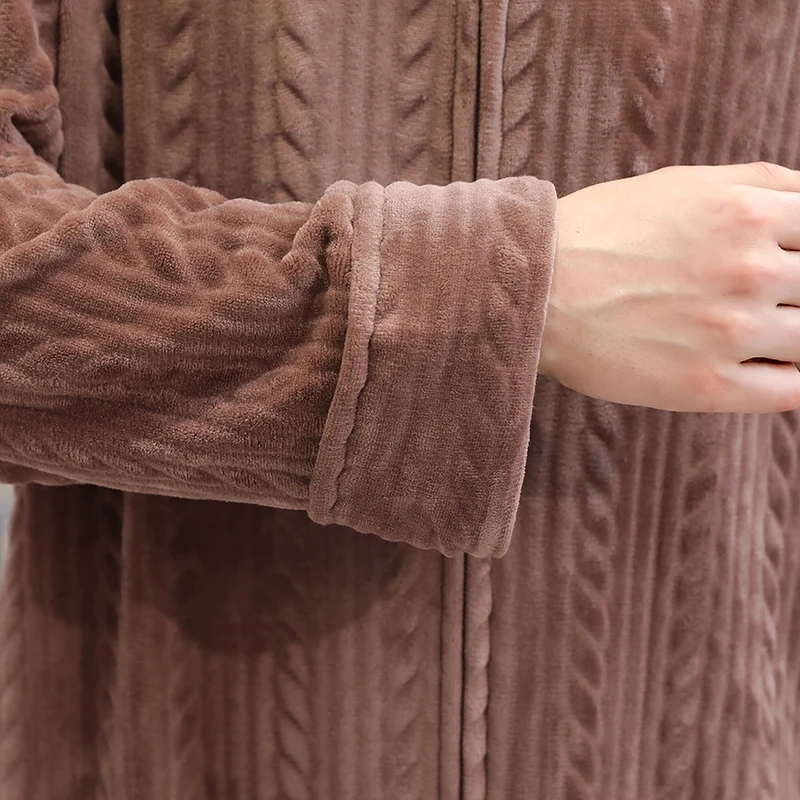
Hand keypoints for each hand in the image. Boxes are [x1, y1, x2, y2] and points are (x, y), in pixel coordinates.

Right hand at [540, 162, 799, 412]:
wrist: (533, 289)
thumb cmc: (598, 232)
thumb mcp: (682, 183)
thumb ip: (761, 183)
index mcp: (749, 214)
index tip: (786, 264)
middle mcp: (751, 271)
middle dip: (795, 291)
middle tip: (756, 297)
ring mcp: (731, 333)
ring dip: (793, 334)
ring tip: (751, 331)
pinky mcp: (706, 387)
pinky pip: (789, 392)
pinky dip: (791, 380)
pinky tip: (767, 368)